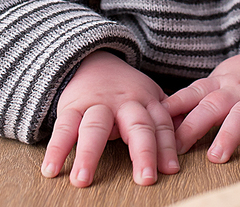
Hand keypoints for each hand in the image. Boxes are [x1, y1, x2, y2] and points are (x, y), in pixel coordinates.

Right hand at [40, 50, 178, 187]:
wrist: (93, 60)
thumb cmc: (126, 91)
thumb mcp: (151, 98)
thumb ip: (168, 119)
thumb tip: (188, 143)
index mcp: (148, 102)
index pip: (161, 126)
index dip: (167, 147)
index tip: (170, 170)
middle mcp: (125, 103)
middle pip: (137, 127)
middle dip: (142, 152)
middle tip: (145, 179)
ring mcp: (97, 104)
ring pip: (95, 127)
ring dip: (89, 153)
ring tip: (83, 180)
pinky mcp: (71, 107)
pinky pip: (64, 127)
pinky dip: (56, 149)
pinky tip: (52, 169)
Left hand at [162, 43, 239, 164]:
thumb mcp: (218, 81)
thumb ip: (195, 99)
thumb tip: (164, 119)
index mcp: (218, 85)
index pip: (192, 95)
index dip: (173, 109)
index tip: (156, 125)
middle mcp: (236, 92)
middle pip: (212, 106)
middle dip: (193, 126)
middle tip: (178, 148)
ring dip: (229, 134)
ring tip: (217, 156)